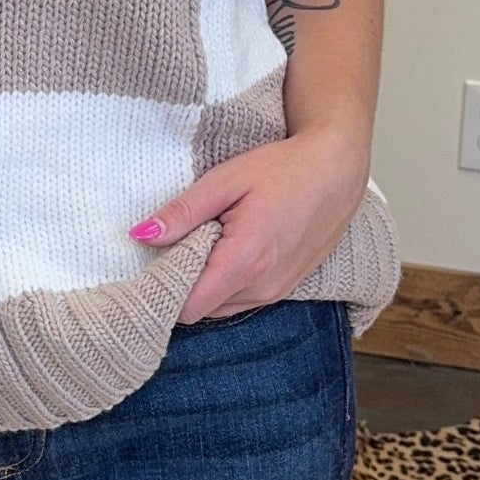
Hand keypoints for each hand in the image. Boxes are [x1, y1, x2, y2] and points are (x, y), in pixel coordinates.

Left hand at [130, 126, 371, 323]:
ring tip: (203, 242)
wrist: (338, 170)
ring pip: (222, 307)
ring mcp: (278, 292)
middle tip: (173, 245)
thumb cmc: (284, 169)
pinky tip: (226, 248)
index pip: (187, 308)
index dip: (162, 291)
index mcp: (245, 262)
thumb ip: (183, 212)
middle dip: (181, 285)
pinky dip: (226, 283)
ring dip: (205, 285)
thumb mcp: (225, 180)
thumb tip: (141, 235)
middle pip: (202, 310)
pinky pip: (243, 299)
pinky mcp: (286, 288)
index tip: (147, 265)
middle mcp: (263, 288)